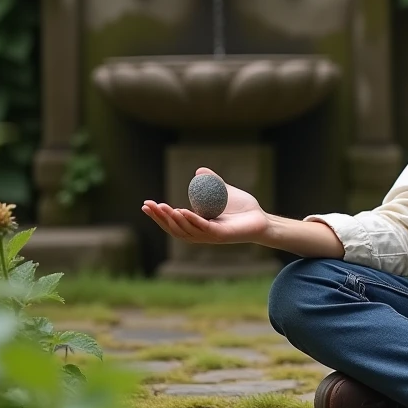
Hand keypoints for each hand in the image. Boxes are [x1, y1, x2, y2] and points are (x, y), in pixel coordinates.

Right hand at [142, 168, 269, 243]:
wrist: (261, 218)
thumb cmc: (243, 208)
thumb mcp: (223, 191)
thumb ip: (211, 182)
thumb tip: (199, 171)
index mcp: (198, 225)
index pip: (173, 222)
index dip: (158, 215)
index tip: (145, 204)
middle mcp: (201, 233)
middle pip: (174, 228)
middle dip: (159, 217)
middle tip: (148, 205)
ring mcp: (210, 236)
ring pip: (185, 230)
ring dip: (172, 219)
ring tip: (162, 207)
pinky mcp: (220, 235)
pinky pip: (202, 228)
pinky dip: (191, 220)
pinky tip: (181, 211)